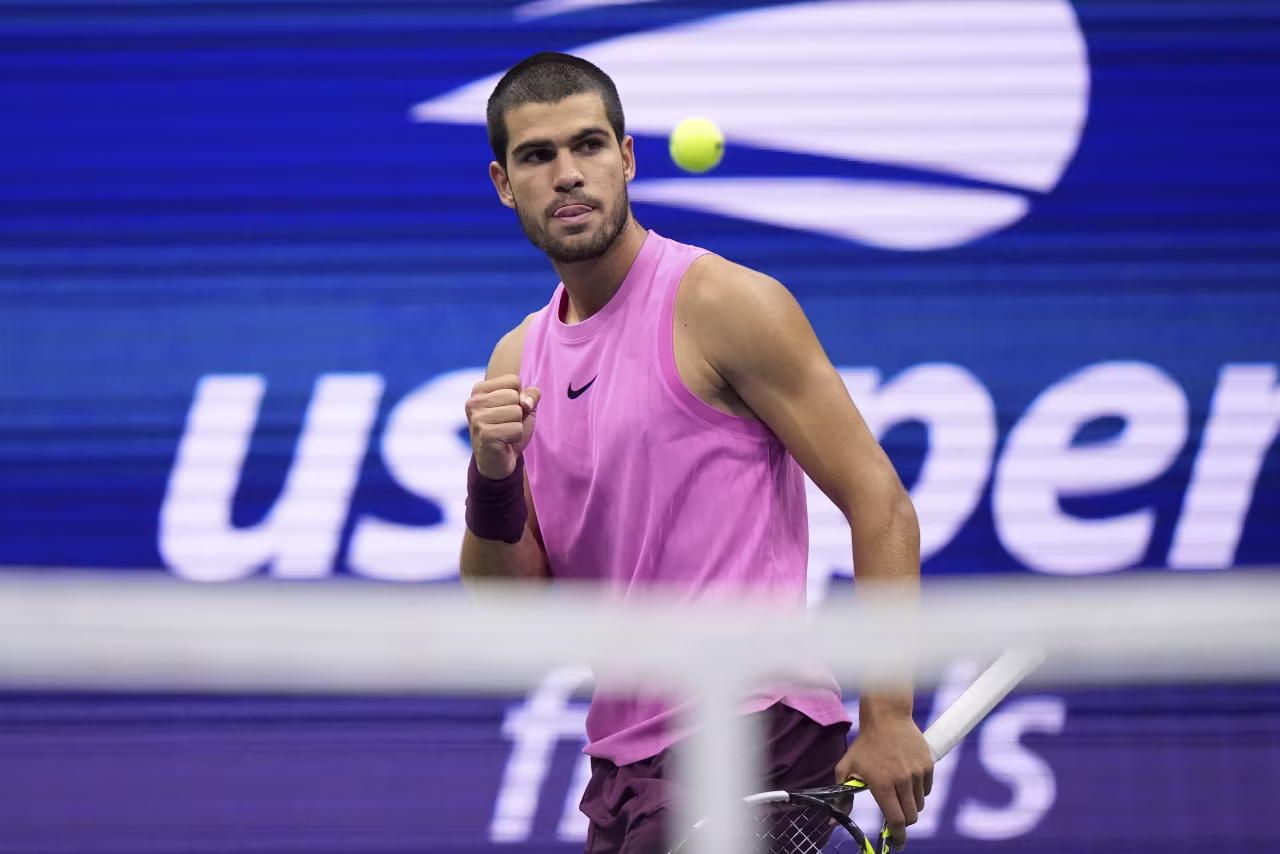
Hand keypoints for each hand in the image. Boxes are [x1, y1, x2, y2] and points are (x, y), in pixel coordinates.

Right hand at [465, 375, 539, 478]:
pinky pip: (517, 429)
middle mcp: (474, 402)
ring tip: (504, 433)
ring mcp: (477, 419)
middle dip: (518, 412)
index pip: (513, 380)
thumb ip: (530, 394)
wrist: (497, 461)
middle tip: (505, 424)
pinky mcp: (485, 435)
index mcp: (479, 390)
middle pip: (515, 395)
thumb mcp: (523, 406)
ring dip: (517, 425)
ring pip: (516, 412)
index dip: (519, 396)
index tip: (507, 409)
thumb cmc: (508, 429)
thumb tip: (525, 402)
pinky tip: (504, 442)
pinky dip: (516, 437)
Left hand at [835, 714, 932, 850]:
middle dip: (903, 823)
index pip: (896, 820)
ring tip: (898, 794)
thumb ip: (842, 795)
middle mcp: (902, 781)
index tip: (896, 844)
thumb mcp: (847, 767)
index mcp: (882, 784)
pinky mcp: (928, 766)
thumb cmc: (865, 744)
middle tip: (895, 819)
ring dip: (910, 806)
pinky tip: (908, 782)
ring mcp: (917, 773)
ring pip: (919, 804)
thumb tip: (833, 820)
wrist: (887, 717)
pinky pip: (927, 790)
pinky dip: (919, 792)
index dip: (897, 837)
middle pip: (910, 817)